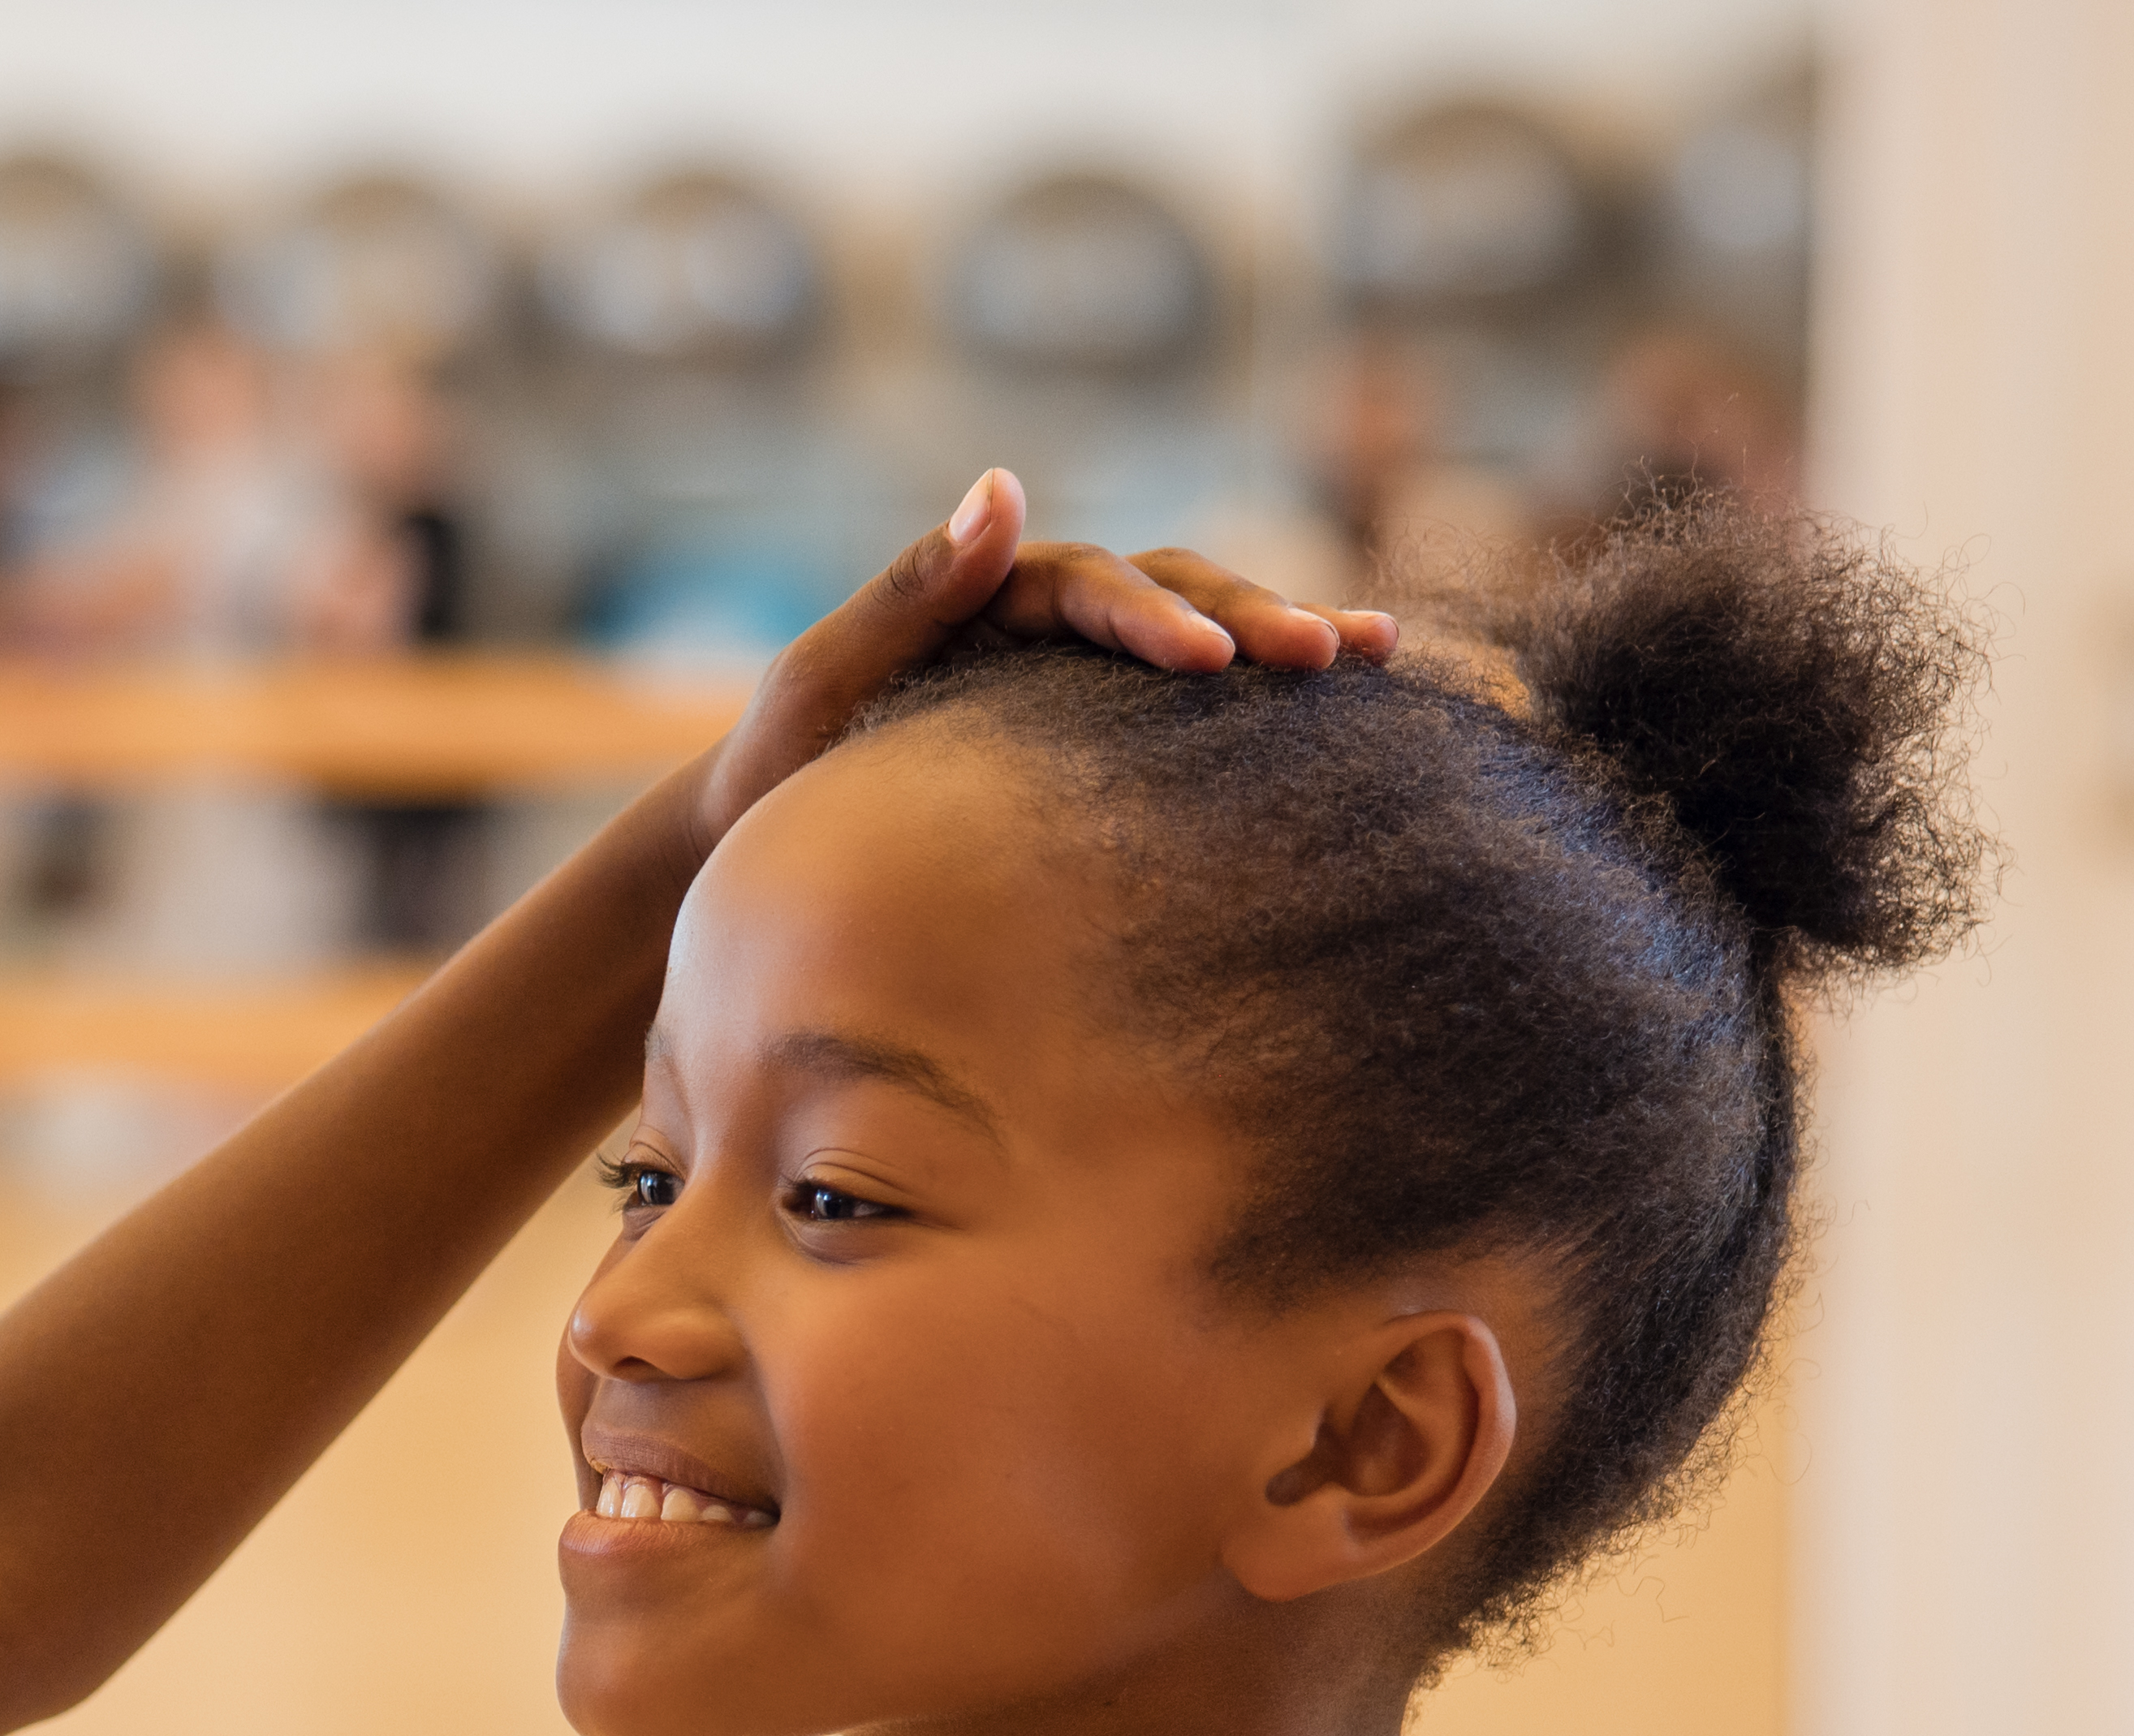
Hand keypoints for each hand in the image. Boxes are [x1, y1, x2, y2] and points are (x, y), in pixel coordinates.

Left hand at [694, 473, 1396, 843]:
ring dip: (1284, 637)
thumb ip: (905, 593)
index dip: (1154, 617)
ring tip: (1376, 652)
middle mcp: (1043, 621)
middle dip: (1253, 615)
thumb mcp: (819, 687)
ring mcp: (1075, 678)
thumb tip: (1004, 484)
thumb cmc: (775, 778)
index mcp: (985, 600)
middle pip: (1168, 592)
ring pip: (1198, 637)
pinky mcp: (1094, 742)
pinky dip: (1262, 709)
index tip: (1210, 661)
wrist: (757, 854)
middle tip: (1334, 655)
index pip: (1088, 588)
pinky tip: (1353, 715)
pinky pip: (1189, 715)